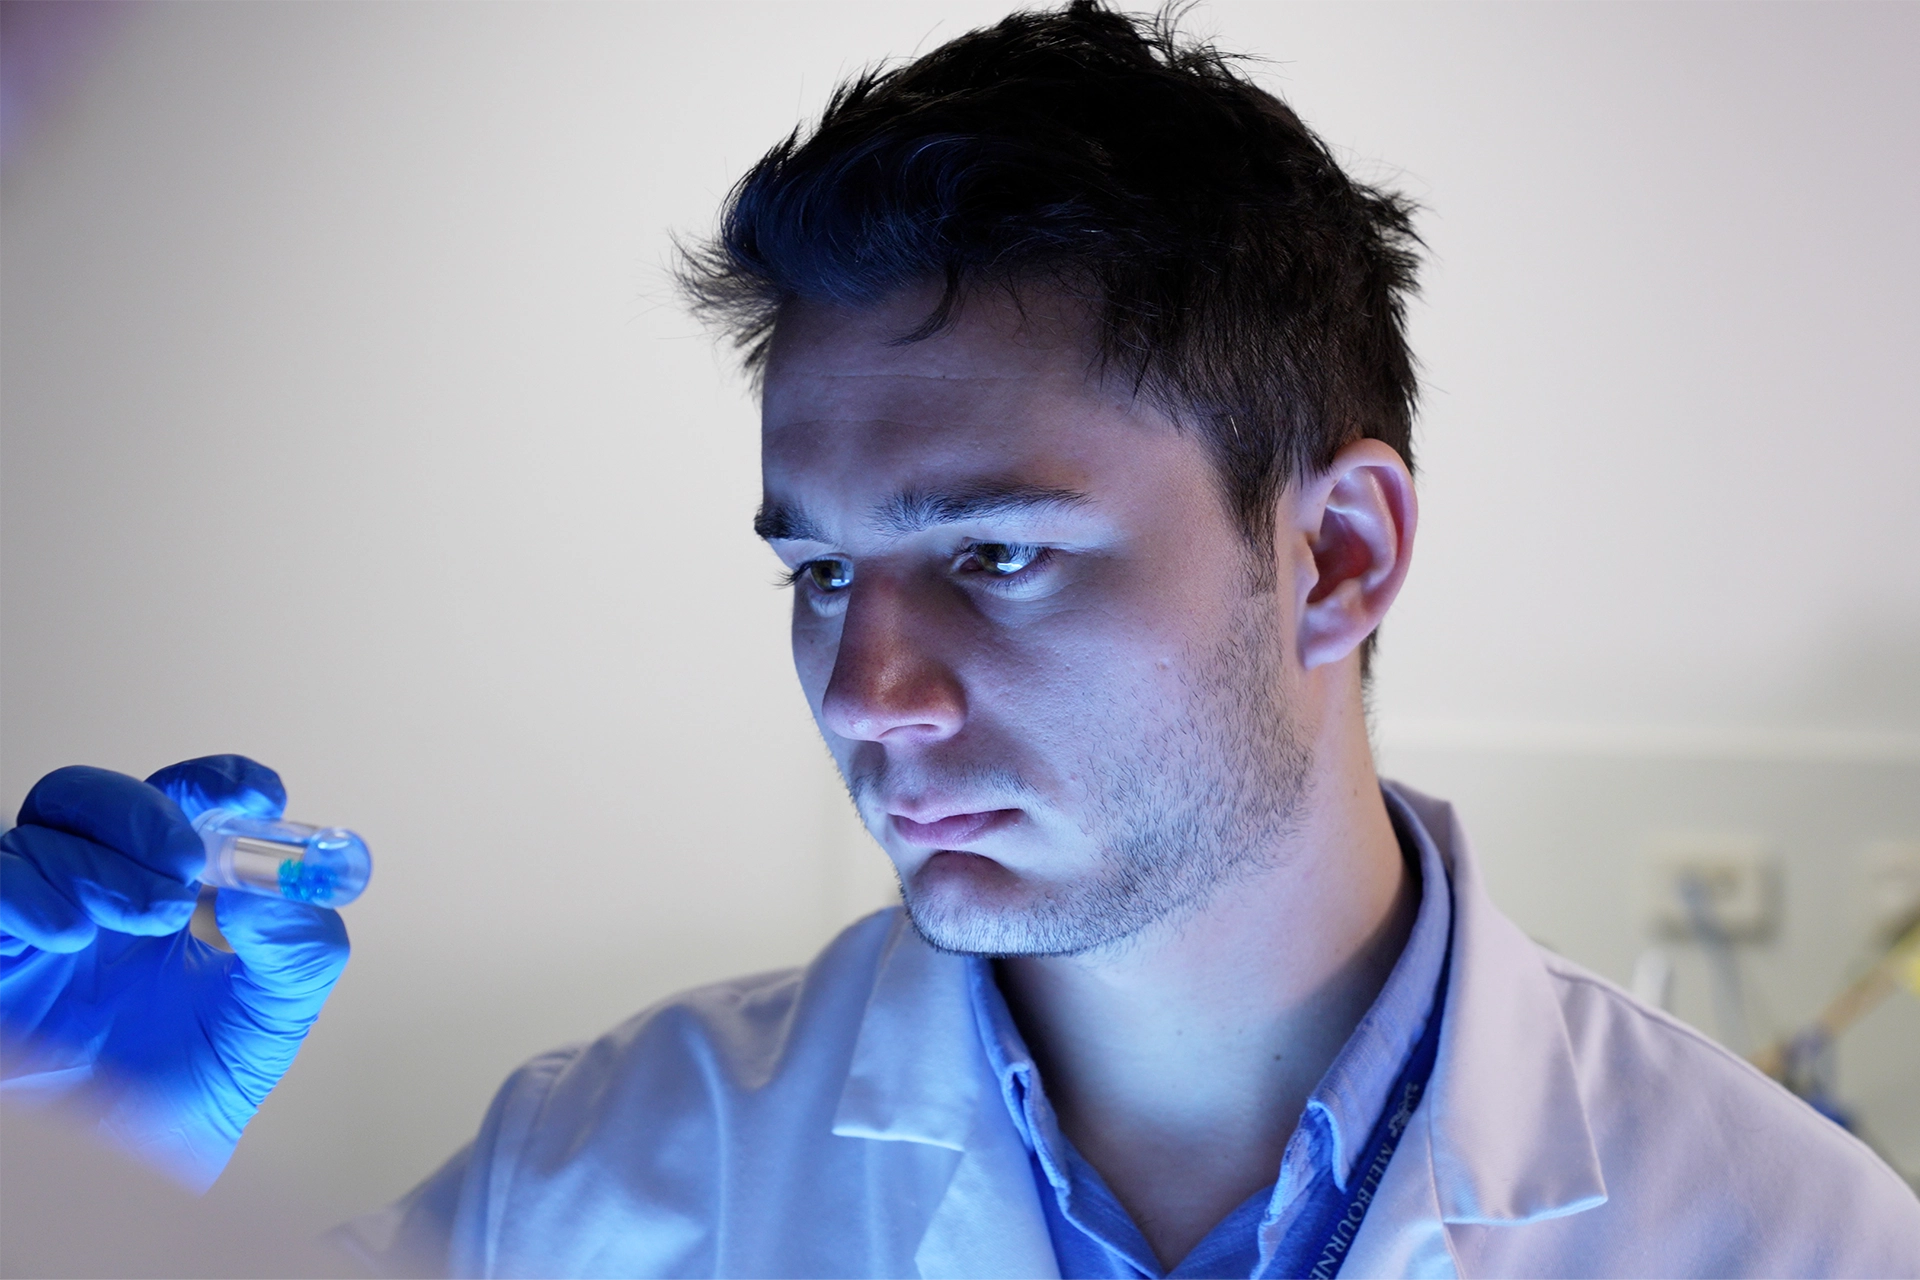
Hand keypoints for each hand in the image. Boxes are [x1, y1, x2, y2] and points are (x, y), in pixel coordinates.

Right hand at [0, 755, 349, 1189]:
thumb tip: (274, 892)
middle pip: (97, 799)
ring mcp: (37, 921)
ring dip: (104, 860)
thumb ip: (298, 949)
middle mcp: (97, 893)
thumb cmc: (191, 1089)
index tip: (255, 795)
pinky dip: (31, 890)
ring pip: (45, 831)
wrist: (133, 1169)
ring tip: (148, 917)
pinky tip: (71, 931)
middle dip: (149, 814)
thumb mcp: (274, 1016)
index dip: (217, 783)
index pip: (183, 802)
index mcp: (170, 892)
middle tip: (188, 866)